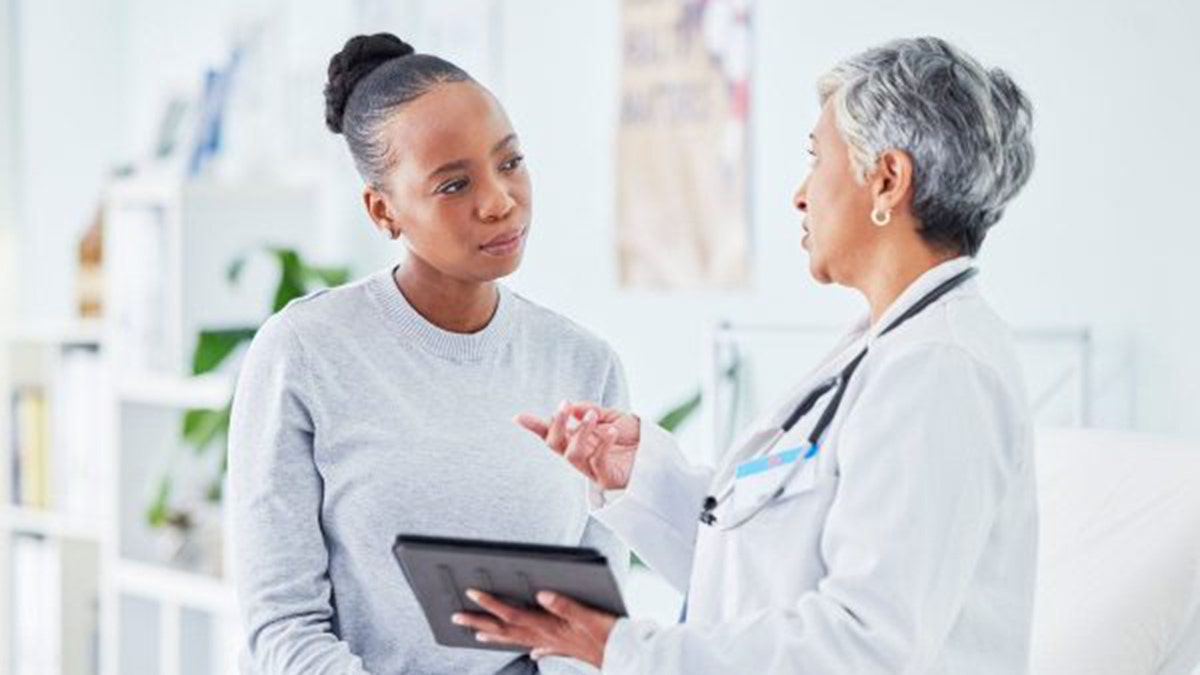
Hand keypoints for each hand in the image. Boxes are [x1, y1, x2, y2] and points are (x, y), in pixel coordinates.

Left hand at [451, 589, 616, 666]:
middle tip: (457, 616)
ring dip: (496, 635)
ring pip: (517, 640)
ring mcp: (554, 644)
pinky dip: (532, 648)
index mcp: (549, 626)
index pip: (512, 615)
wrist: (628, 656)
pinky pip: (541, 648)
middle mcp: (547, 636)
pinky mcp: (566, 648)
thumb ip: (566, 605)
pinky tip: (532, 651)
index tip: (471, 594)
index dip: (490, 604)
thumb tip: (542, 594)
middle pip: (506, 629)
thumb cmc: (610, 636)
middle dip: (480, 622)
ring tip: (478, 633)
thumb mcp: (590, 616)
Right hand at [516, 401, 640, 489]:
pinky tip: (612, 432)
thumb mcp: (612, 416)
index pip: (552, 433)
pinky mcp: (606, 477)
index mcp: (578, 438)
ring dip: (580, 432)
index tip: (519, 417)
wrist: (657, 452)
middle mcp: (580, 454)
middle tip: (564, 406)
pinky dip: (602, 444)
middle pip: (556, 444)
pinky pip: (598, 461)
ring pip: (572, 454)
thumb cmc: (633, 436)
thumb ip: (592, 411)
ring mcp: (591, 468)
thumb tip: (573, 408)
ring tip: (593, 416)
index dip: (535, 426)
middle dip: (556, 424)